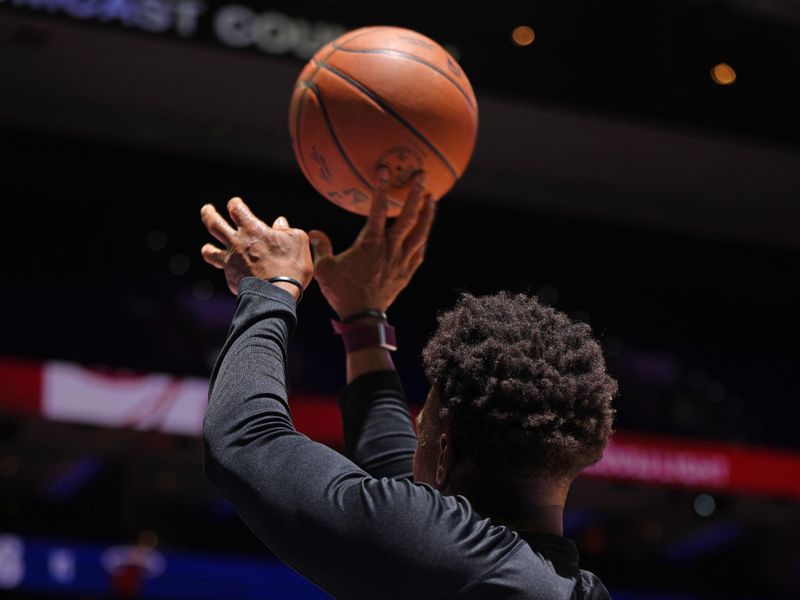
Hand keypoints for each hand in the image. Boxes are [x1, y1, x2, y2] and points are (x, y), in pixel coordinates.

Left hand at [200, 197, 312, 298]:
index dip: (235, 204)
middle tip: (206, 210)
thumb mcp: (297, 241)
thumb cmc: (291, 265)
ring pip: (210, 252)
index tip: (235, 204)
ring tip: (205, 248)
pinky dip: (229, 272)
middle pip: (214, 224)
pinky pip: (226, 272)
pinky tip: (233, 274)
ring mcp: (231, 262)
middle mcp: (237, 243)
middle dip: (208, 215)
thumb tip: (280, 222)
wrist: (277, 294)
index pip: (237, 209)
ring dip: (207, 249)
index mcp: (252, 229)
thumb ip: (287, 229)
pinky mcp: (231, 278)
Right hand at [309, 168, 435, 318]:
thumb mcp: (325, 268)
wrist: (363, 317)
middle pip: (408, 216)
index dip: (382, 188)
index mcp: (370, 243)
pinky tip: (426, 230)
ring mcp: (401, 260)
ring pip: (420, 232)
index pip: (378, 209)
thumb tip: (314, 232)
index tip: (384, 171)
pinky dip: (423, 237)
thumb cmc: (342, 291)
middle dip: (416, 194)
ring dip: (427, 213)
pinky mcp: (407, 272)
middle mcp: (390, 248)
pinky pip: (419, 251)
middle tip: (422, 176)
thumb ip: (321, 247)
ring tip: (432, 198)